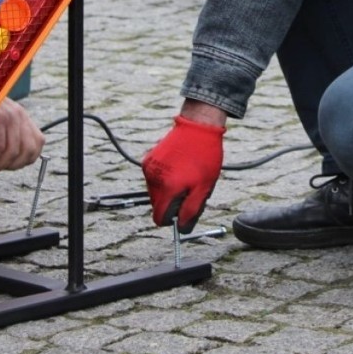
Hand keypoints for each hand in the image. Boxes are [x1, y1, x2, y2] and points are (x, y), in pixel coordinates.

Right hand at [0, 98, 45, 175]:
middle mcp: (19, 115)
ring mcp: (9, 116)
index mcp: (22, 117)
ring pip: (13, 152)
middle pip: (28, 151)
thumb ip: (7, 136)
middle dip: (11, 166)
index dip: (25, 160)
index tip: (7, 165)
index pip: (38, 143)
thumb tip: (11, 160)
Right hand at [141, 113, 224, 233]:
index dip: (172, 220)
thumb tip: (181, 228)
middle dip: (171, 204)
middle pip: (157, 206)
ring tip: (185, 175)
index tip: (184, 211)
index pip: (160, 218)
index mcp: (167, 187)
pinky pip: (154, 179)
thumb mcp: (204, 187)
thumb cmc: (204, 156)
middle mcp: (153, 179)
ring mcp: (149, 168)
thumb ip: (191, 210)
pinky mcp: (148, 159)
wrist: (198, 125)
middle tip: (189, 190)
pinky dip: (163, 179)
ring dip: (168, 191)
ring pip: (155, 193)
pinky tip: (177, 167)